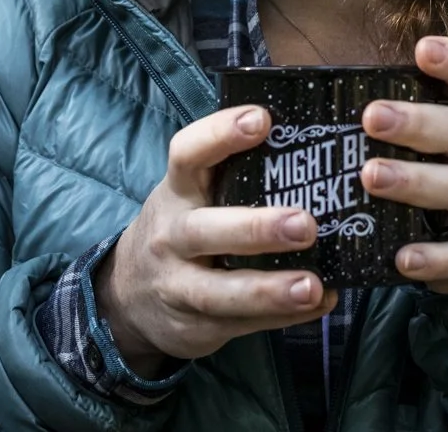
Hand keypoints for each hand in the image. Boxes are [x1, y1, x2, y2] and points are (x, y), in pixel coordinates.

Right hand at [92, 105, 337, 375]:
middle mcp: (172, 236)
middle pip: (205, 231)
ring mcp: (179, 285)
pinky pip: (242, 324)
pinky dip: (283, 317)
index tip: (263, 119)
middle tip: (306, 225)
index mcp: (176, 192)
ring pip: (220, 292)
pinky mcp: (195, 327)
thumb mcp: (192, 196)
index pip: (187, 154)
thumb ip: (236, 176)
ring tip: (313, 286)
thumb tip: (318, 151)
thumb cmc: (183, 229)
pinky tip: (321, 303)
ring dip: (270, 290)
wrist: (126, 297)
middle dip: (256, 229)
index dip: (221, 134)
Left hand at [360, 35, 447, 294]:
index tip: (423, 50)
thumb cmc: (416, 180)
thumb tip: (280, 100)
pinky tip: (403, 258)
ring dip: (416, 182)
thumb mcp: (402, 146)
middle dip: (417, 123)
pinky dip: (436, 257)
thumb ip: (364, 121)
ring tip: (371, 177)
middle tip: (371, 117)